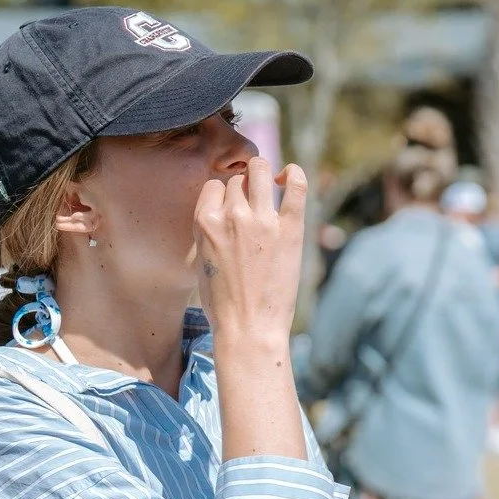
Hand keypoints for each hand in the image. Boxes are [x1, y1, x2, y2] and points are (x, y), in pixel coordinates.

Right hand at [194, 158, 306, 346]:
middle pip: (237, 180)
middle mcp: (231, 215)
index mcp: (204, 222)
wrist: (248, 326)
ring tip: (271, 182)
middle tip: (253, 200)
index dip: (224, 193)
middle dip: (244, 186)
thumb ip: (209, 232)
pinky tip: (290, 177)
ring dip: (264, 173)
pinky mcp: (290, 229)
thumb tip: (221, 213)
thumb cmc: (223, 302)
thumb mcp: (201, 261)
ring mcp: (262, 220)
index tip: (233, 205)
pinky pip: (296, 186)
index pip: (215, 186)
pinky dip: (295, 175)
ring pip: (260, 172)